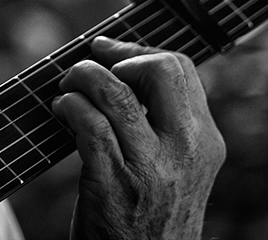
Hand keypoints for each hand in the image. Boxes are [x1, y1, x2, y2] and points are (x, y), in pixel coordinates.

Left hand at [51, 36, 224, 239]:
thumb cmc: (154, 216)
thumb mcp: (181, 169)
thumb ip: (167, 126)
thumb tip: (124, 73)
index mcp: (205, 141)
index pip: (181, 69)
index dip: (138, 51)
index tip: (111, 52)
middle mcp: (186, 150)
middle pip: (160, 71)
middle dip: (118, 58)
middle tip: (92, 68)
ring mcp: (151, 169)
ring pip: (116, 94)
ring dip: (83, 78)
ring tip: (68, 86)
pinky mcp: (115, 186)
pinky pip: (91, 127)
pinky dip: (71, 108)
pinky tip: (62, 110)